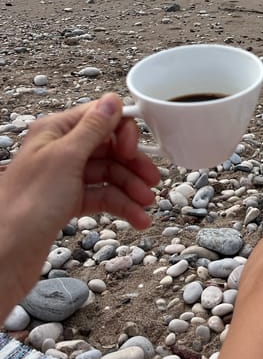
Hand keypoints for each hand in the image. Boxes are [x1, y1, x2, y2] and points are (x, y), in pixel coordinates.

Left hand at [0, 94, 160, 317]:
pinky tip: (136, 216)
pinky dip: (122, 205)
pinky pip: (103, 196)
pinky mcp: (68, 201)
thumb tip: (112, 101)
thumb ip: (92, 128)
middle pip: (109, 148)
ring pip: (109, 174)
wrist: (6, 257)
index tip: (134, 149)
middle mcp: (60, 151)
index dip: (122, 132)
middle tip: (151, 178)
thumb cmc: (25, 207)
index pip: (99, 117)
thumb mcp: (65, 159)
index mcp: (55, 132)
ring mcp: (65, 177)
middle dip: (133, 164)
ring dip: (131, 188)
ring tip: (146, 204)